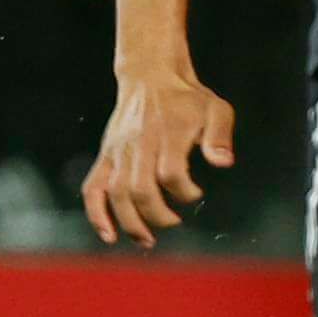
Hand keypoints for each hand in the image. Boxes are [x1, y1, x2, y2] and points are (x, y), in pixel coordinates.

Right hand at [85, 66, 235, 244]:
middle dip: (158, 215)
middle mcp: (139, 144)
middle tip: (174, 221)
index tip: (196, 192)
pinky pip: (93, 187)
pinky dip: (97, 214)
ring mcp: (118, 151)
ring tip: (146, 240)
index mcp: (167, 133)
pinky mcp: (106, 156)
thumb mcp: (215, 109)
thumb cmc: (188, 98)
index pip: (171, 173)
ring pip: (117, 194)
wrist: (150, 76)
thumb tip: (223, 163)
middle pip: (140, 189)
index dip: (185, 192)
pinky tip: (109, 235)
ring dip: (130, 223)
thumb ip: (220, 136)